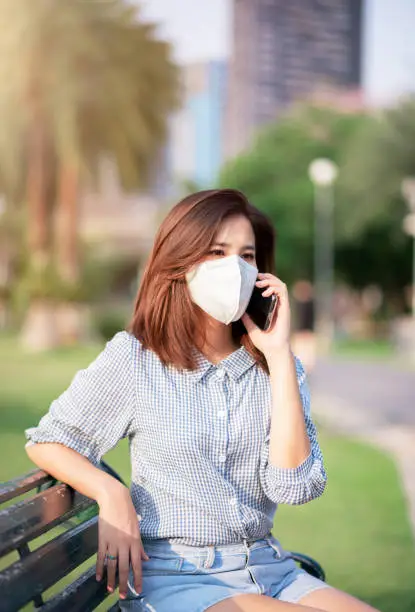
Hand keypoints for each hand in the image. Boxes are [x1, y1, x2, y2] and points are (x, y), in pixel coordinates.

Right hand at [96, 485, 148, 599]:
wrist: (115, 500)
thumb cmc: (128, 513)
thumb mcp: (137, 529)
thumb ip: (140, 546)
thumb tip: (146, 559)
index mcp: (135, 541)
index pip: (137, 564)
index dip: (137, 578)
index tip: (138, 590)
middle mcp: (124, 544)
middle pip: (123, 568)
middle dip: (123, 583)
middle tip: (123, 595)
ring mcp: (112, 542)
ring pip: (111, 565)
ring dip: (110, 579)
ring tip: (110, 590)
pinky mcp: (102, 539)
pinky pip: (101, 556)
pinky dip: (99, 568)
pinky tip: (98, 577)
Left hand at [242, 273, 290, 357]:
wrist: (273, 350)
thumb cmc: (264, 342)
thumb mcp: (251, 327)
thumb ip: (246, 318)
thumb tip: (238, 310)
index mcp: (271, 308)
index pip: (270, 289)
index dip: (264, 280)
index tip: (253, 280)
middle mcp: (278, 305)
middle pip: (276, 283)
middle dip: (266, 277)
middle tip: (256, 277)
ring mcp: (282, 306)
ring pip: (280, 284)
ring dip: (270, 280)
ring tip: (259, 283)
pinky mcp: (285, 308)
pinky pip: (283, 291)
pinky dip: (274, 287)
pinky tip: (265, 292)